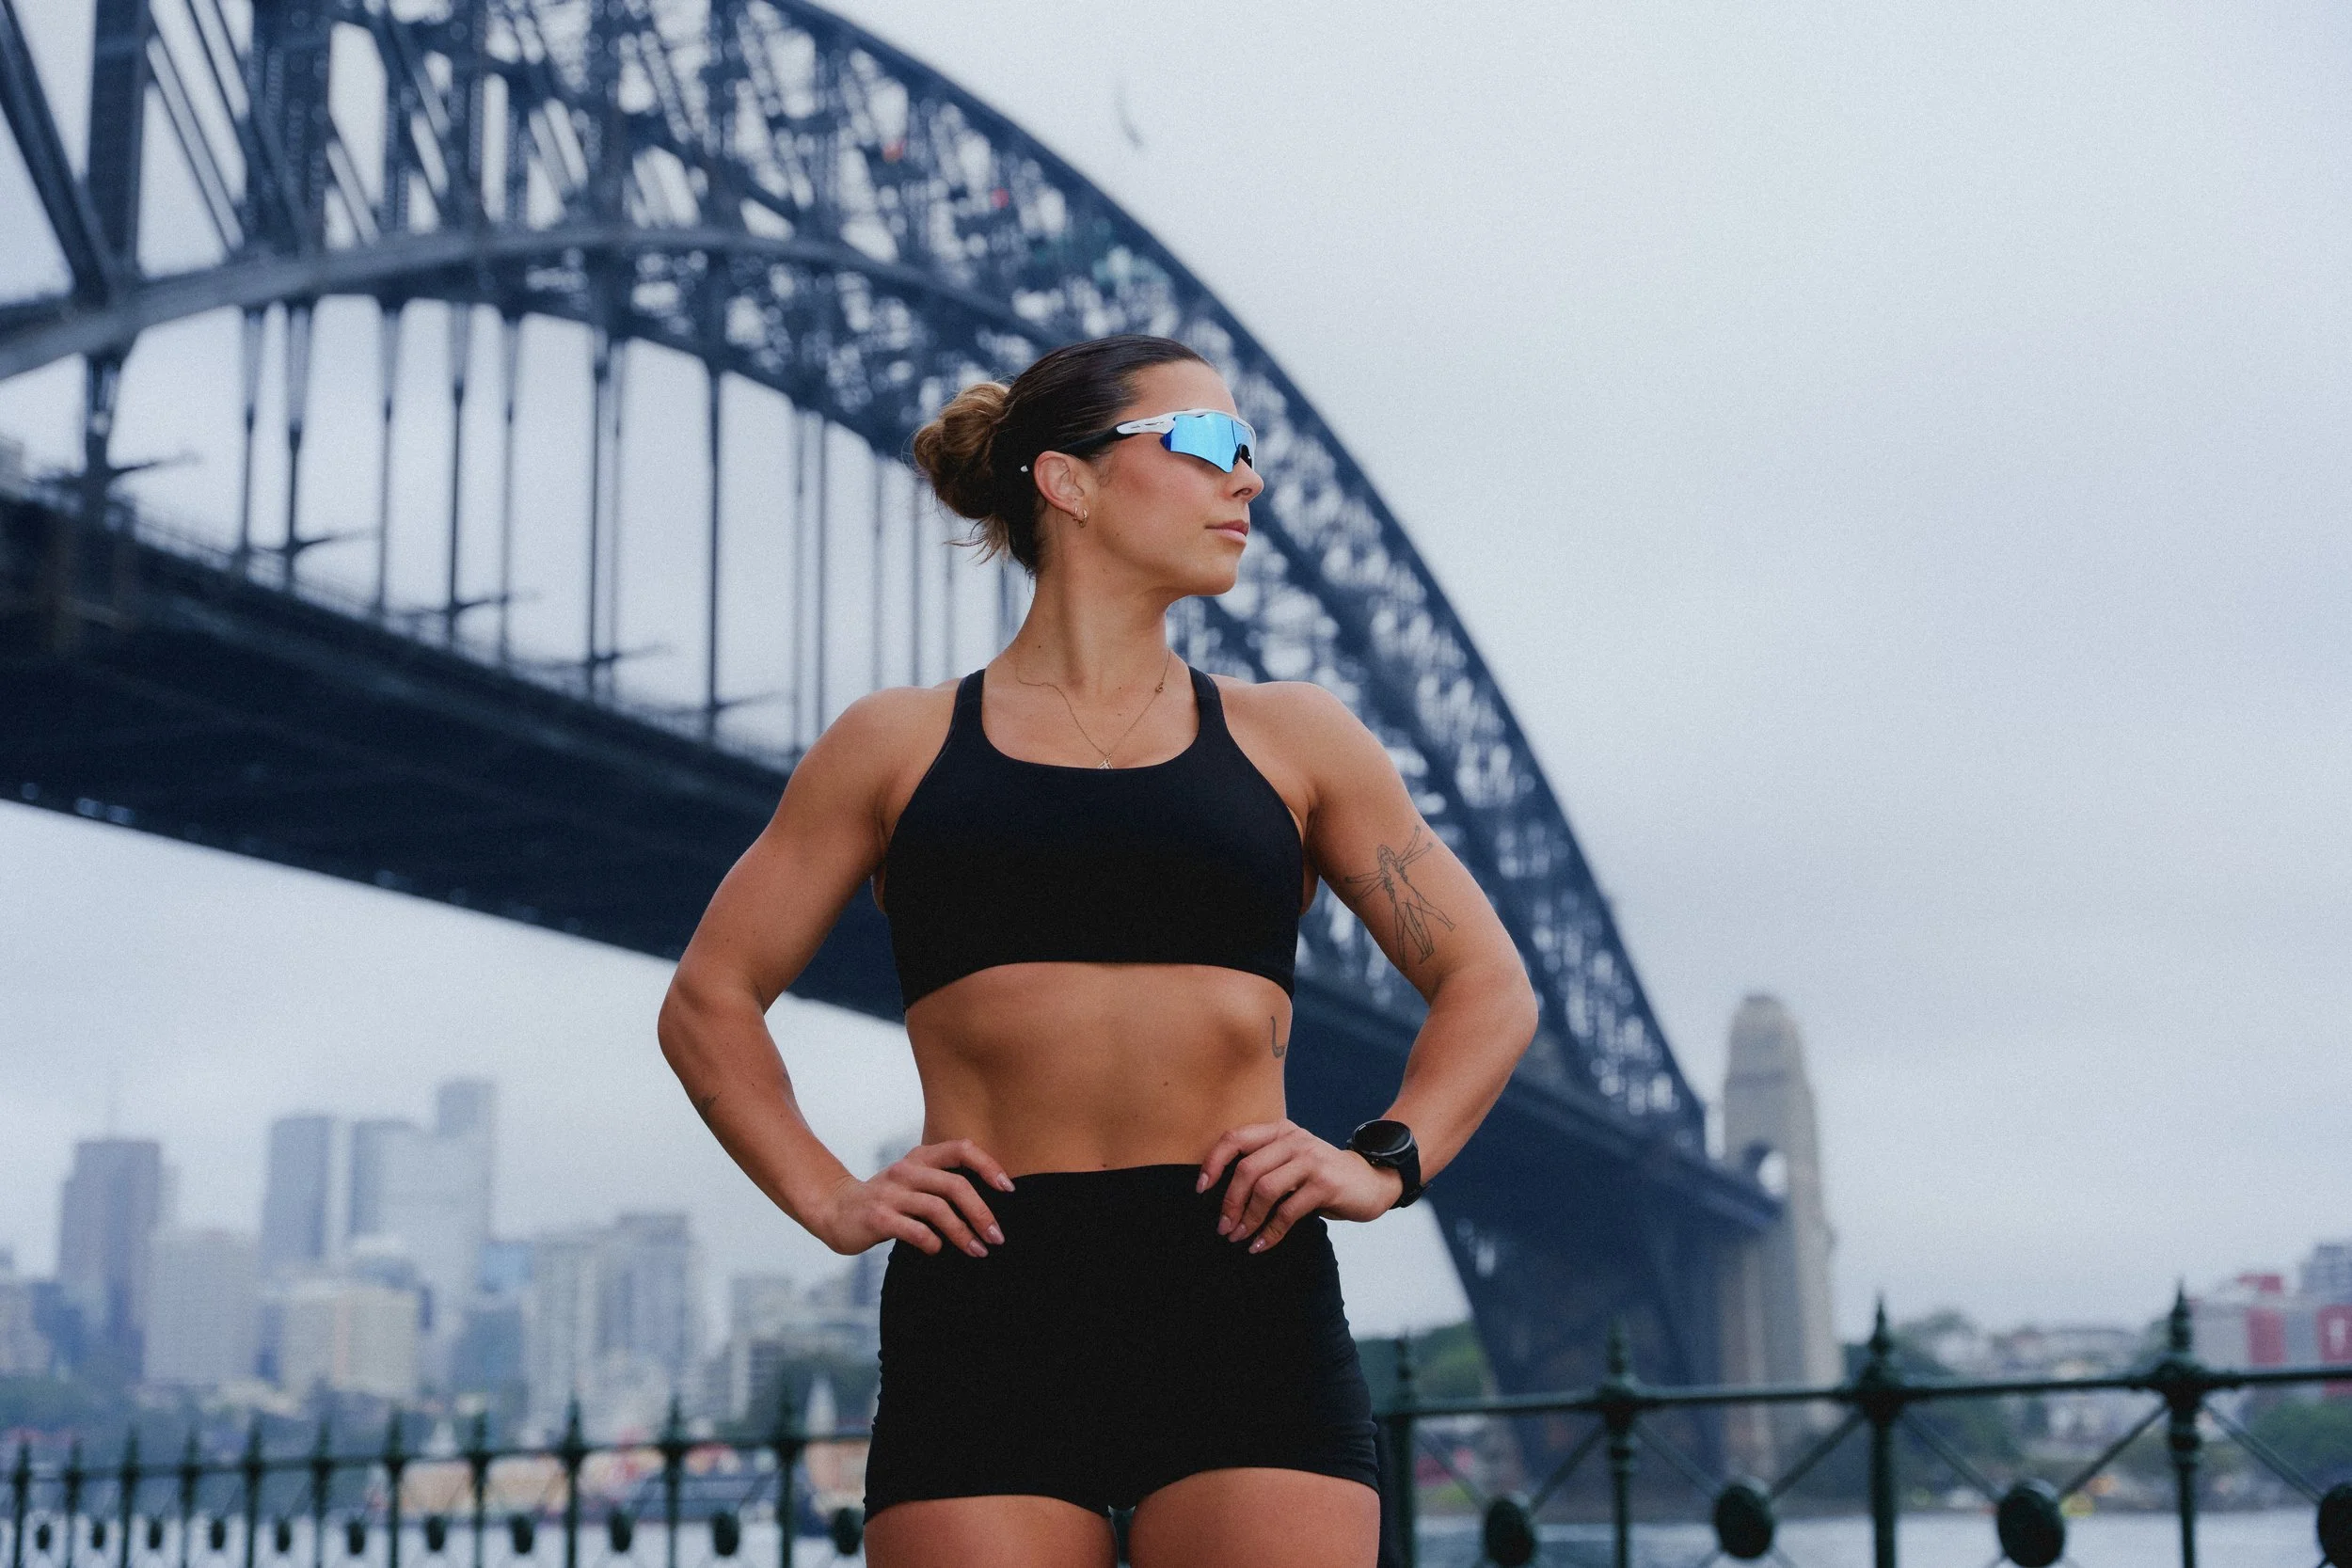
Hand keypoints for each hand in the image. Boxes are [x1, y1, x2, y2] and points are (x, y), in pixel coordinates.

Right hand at [811, 1138, 1014, 1257]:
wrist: (836, 1210)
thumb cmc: (887, 1200)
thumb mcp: (914, 1181)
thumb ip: (943, 1184)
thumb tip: (989, 1207)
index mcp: (919, 1157)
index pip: (961, 1149)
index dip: (988, 1166)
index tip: (1008, 1189)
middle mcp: (906, 1171)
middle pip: (955, 1186)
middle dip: (982, 1213)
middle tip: (997, 1237)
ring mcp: (890, 1194)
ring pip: (938, 1210)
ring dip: (963, 1234)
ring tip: (977, 1250)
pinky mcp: (877, 1217)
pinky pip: (915, 1230)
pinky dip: (933, 1243)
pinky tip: (937, 1250)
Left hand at [1196, 1119, 1404, 1252]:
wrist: (1370, 1181)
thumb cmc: (1321, 1176)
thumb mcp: (1291, 1161)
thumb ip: (1264, 1166)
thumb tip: (1223, 1198)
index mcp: (1279, 1131)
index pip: (1235, 1138)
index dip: (1213, 1163)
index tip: (1201, 1189)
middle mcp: (1293, 1140)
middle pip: (1247, 1169)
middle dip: (1230, 1203)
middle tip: (1224, 1228)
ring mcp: (1311, 1160)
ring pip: (1265, 1190)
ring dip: (1248, 1219)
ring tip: (1240, 1237)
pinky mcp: (1325, 1184)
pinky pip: (1288, 1211)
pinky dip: (1270, 1232)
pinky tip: (1261, 1245)